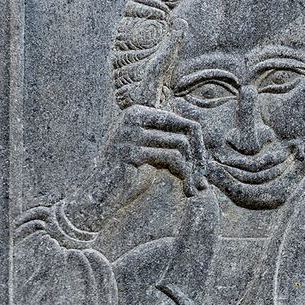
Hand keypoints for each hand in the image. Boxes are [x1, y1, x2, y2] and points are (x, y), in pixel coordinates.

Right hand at [67, 104, 208, 231]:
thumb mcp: (150, 150)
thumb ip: (168, 138)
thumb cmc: (128, 174)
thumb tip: (199, 133)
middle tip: (203, 177)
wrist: (100, 194)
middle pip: (186, 128)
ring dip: (190, 168)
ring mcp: (130, 132)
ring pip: (181, 144)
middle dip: (199, 154)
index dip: (198, 144)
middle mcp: (133, 115)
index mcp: (139, 111)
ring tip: (191, 184)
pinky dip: (183, 172)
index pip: (183, 121)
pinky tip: (184, 184)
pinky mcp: (130, 151)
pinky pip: (171, 157)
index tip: (202, 165)